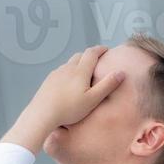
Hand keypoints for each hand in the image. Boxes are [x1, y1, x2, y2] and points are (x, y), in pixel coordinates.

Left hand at [2, 46, 125, 152]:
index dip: (100, 49)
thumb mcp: (93, 99)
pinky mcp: (48, 81)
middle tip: (97, 60)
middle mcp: (67, 68)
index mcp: (80, 71)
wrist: (42, 114)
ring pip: (69, 63)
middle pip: (80, 55)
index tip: (107, 49)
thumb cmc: (70, 109)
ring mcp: (56, 73)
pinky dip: (69, 71)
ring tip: (84, 71)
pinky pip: (61, 71)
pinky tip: (69, 82)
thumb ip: (107, 85)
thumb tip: (121, 72)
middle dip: (90, 55)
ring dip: (78, 63)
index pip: (92, 53)